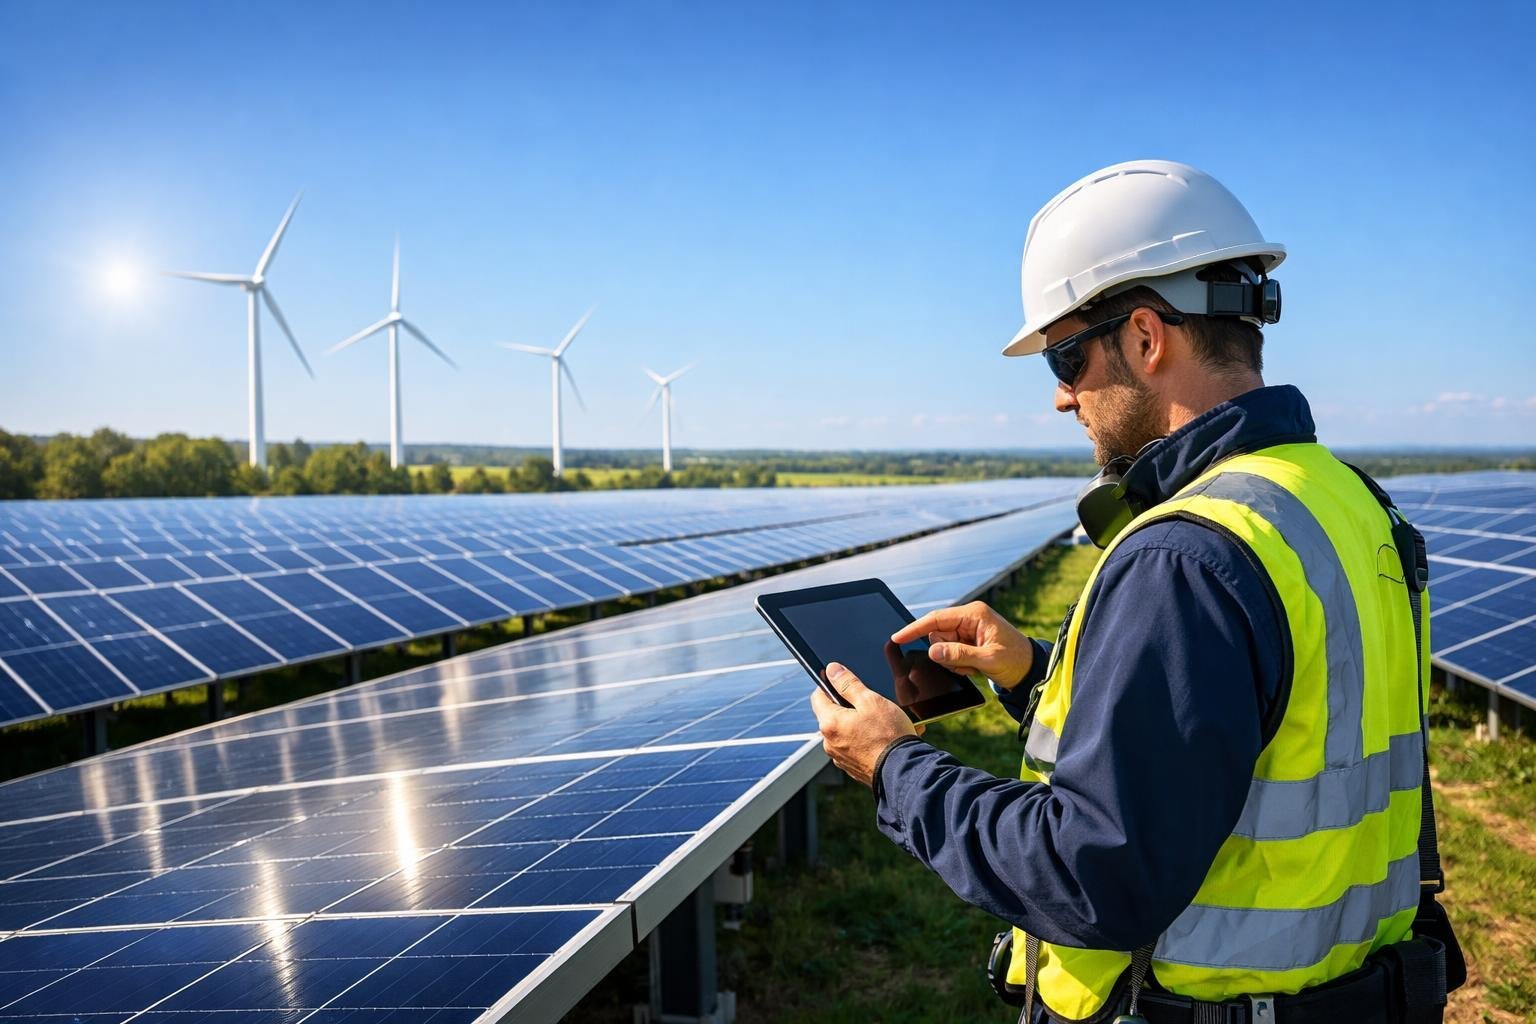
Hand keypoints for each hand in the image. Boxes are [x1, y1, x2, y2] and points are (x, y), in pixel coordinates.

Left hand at [810, 662, 918, 787]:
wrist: (904, 771)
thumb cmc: (889, 735)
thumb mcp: (870, 700)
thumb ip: (848, 683)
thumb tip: (832, 670)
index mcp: (829, 723)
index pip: (818, 696)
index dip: (830, 685)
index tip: (844, 682)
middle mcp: (829, 743)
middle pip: (832, 715)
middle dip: (849, 706)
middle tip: (871, 703)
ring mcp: (840, 758)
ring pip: (845, 732)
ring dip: (859, 724)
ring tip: (884, 723)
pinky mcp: (853, 768)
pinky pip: (856, 747)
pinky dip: (866, 740)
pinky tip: (885, 738)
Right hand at [891, 601, 1033, 689]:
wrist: (1031, 671)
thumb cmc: (1016, 660)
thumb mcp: (988, 659)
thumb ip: (959, 655)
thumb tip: (933, 651)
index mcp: (974, 614)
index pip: (936, 619)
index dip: (915, 629)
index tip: (897, 638)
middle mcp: (969, 618)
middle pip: (937, 635)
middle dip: (946, 653)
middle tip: (966, 665)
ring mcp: (968, 630)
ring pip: (942, 646)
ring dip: (953, 661)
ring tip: (974, 666)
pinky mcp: (969, 641)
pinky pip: (951, 653)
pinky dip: (959, 664)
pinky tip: (975, 667)